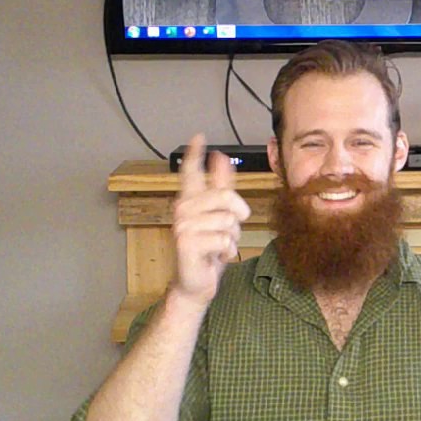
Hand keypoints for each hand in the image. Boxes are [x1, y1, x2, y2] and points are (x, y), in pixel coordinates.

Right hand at [168, 134, 250, 307]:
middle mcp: (182, 209)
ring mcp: (182, 225)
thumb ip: (221, 188)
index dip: (195, 154)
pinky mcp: (186, 243)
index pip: (190, 172)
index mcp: (190, 200)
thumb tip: (221, 158)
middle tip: (232, 229)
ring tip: (220, 245)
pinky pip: (223, 239)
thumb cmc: (208, 249)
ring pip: (227, 220)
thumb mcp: (220, 217)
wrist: (197, 283)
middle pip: (224, 196)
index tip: (199, 136)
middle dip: (238, 214)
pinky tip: (216, 257)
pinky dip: (227, 251)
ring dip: (232, 237)